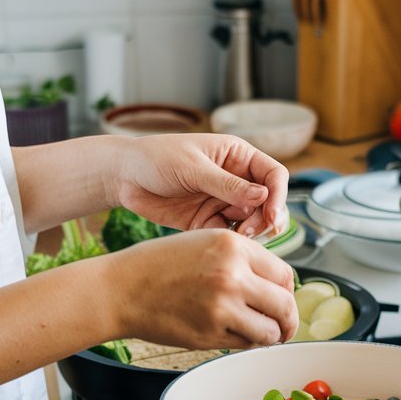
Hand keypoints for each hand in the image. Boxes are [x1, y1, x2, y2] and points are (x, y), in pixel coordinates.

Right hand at [105, 229, 297, 347]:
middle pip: (285, 304)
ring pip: (271, 330)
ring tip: (260, 333)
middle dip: (289, 320)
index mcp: (233, 245)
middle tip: (285, 327)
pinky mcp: (210, 333)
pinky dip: (246, 343)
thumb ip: (243, 261)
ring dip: (270, 336)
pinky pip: (246, 343)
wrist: (121, 289)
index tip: (283, 300)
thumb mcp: (205, 243)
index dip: (287, 291)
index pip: (284, 274)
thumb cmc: (160, 265)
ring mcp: (222, 306)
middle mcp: (232, 274)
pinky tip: (234, 335)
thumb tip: (280, 288)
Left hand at [108, 134, 288, 238]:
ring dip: (250, 233)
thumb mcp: (193, 168)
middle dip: (265, 219)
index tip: (270, 216)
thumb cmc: (155, 159)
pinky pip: (229, 235)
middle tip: (249, 232)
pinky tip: (218, 243)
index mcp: (237, 156)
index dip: (278, 195)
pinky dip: (229, 241)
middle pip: (268, 203)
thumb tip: (264, 197)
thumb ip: (227, 185)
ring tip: (236, 238)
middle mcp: (235, 179)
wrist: (122, 177)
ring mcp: (223, 201)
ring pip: (252, 222)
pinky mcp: (208, 221)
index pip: (273, 175)